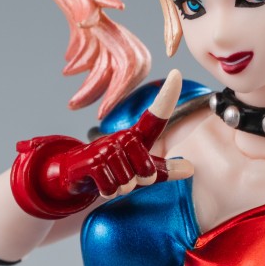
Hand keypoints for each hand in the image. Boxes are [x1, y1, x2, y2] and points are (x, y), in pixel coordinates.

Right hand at [10, 70, 192, 218]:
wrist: (73, 173)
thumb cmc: (111, 169)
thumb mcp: (139, 170)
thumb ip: (164, 170)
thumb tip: (191, 169)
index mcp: (136, 136)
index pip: (156, 117)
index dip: (167, 97)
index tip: (176, 74)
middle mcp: (121, 137)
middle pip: (146, 169)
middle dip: (140, 181)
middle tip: (128, 178)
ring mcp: (104, 147)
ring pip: (127, 180)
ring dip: (121, 187)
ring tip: (112, 180)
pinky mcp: (90, 160)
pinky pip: (110, 185)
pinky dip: (108, 191)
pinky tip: (101, 185)